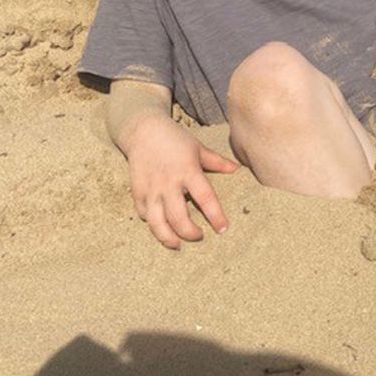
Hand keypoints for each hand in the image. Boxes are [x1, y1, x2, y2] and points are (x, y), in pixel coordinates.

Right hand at [125, 113, 238, 248]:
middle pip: (178, 217)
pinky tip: (161, 228)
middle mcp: (169, 182)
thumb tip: (237, 169)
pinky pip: (144, 214)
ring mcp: (151, 188)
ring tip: (177, 245)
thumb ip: (217, 162)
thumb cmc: (175, 139)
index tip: (223, 229)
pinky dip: (152, 224)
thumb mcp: (198, 147)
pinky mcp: (137, 191)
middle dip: (190, 233)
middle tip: (199, 237)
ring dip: (168, 238)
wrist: (143, 130)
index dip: (215, 216)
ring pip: (157, 222)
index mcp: (188, 170)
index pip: (205, 197)